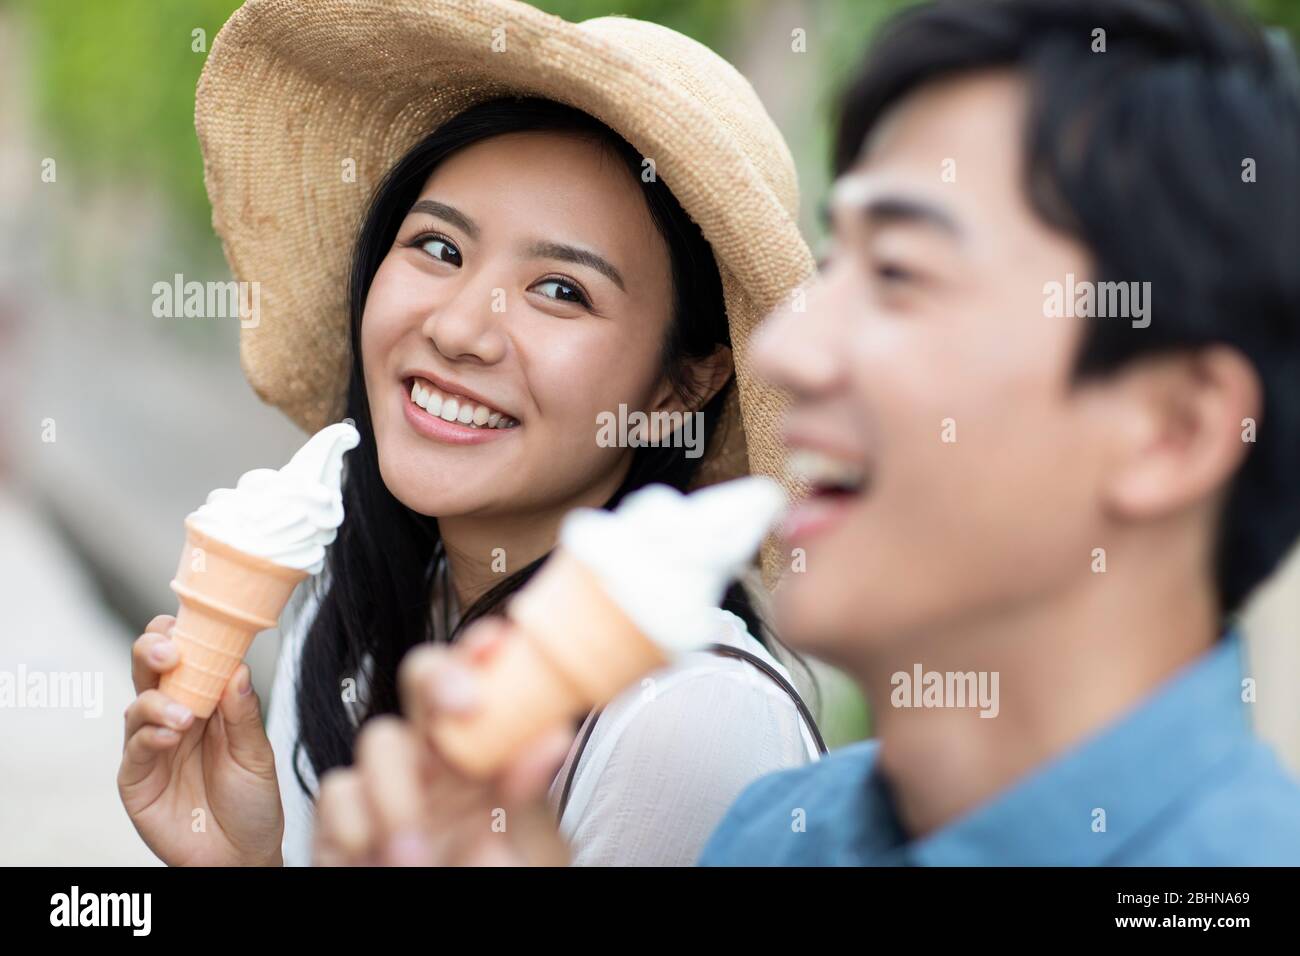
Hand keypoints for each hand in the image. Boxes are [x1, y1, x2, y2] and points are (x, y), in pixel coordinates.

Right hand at [117, 614, 283, 865]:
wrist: (242, 856)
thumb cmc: (252, 803)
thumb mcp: (257, 754)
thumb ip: (243, 714)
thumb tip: (237, 668)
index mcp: (206, 703)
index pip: (187, 657)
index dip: (184, 635)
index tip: (192, 622)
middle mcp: (174, 718)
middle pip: (150, 670)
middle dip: (154, 651)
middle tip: (171, 652)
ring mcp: (152, 747)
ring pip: (138, 704)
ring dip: (158, 701)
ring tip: (187, 717)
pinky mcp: (137, 779)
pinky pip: (134, 748)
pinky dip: (149, 735)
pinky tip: (171, 735)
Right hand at [314, 618, 572, 865]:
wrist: (462, 936)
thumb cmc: (505, 877)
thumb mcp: (533, 847)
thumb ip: (531, 797)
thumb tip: (549, 738)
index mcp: (486, 751)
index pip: (480, 679)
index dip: (480, 651)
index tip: (496, 642)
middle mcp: (435, 758)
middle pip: (420, 680)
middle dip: (437, 678)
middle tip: (466, 705)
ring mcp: (388, 786)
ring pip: (379, 739)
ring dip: (397, 790)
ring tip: (419, 853)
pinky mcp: (343, 823)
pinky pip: (338, 795)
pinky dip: (355, 823)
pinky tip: (382, 859)